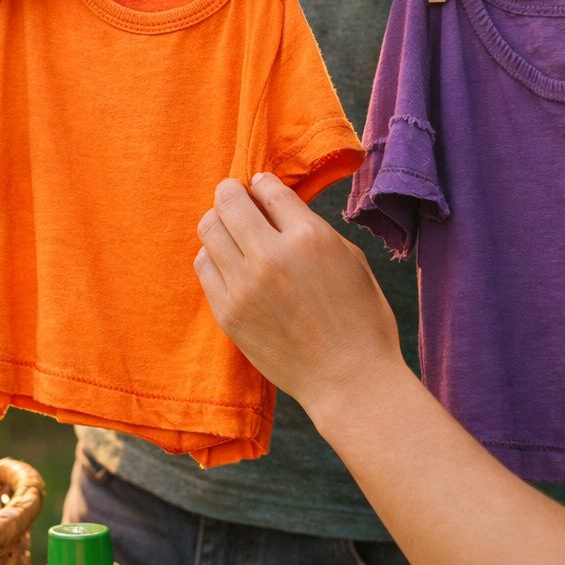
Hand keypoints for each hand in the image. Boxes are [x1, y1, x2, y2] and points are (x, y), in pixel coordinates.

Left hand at [194, 174, 407, 417]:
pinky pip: (203, 266)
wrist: (349, 380)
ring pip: (209, 230)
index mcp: (310, 237)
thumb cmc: (361, 320)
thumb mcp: (350, 260)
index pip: (267, 189)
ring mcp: (244, 286)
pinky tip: (227, 261)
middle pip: (228, 202)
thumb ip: (311, 229)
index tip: (259, 187)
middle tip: (235, 198)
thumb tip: (278, 209)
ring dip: (218, 222)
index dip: (261, 183)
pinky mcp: (227, 312)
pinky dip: (212, 256)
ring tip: (230, 231)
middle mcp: (271, 256)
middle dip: (230, 193)